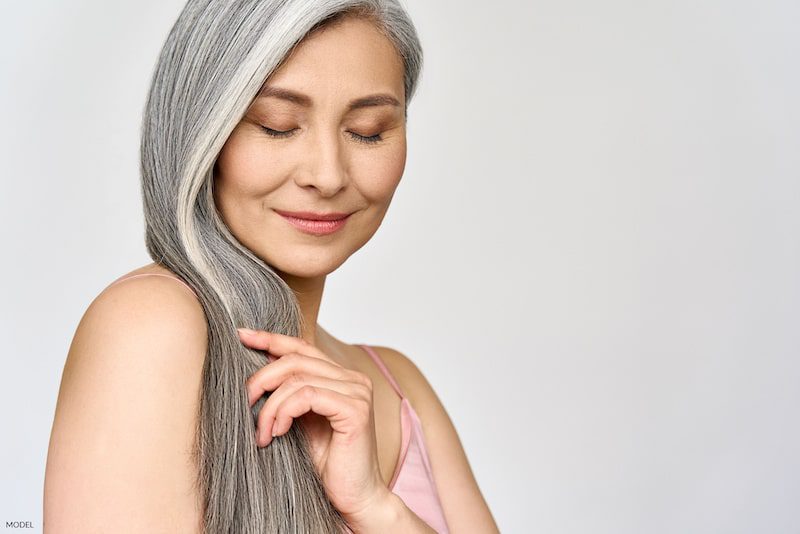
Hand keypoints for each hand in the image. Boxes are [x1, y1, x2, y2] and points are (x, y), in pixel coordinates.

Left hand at [237, 328, 392, 523]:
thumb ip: (289, 393)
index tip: (242, 335)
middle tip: (244, 402)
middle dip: (262, 378)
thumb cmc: (327, 463)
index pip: (302, 347)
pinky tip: (278, 433)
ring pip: (297, 378)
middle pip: (296, 359)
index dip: (270, 338)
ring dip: (270, 406)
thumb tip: (258, 366)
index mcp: (342, 377)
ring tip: (263, 432)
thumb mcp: (299, 421)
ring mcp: (358, 392)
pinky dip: (284, 412)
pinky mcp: (355, 409)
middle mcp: (353, 379)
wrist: (354, 497)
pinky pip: (307, 396)